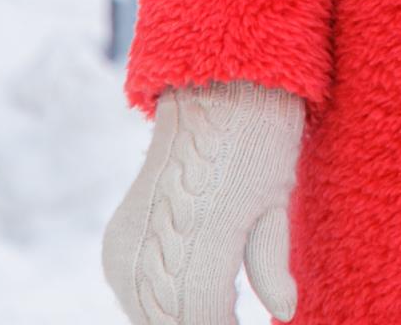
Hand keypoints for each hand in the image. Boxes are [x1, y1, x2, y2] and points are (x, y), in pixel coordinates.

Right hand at [102, 82, 302, 324]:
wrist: (209, 98)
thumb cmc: (256, 145)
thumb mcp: (274, 203)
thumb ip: (271, 265)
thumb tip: (286, 312)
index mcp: (195, 247)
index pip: (207, 320)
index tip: (245, 322)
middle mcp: (148, 254)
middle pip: (174, 322)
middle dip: (204, 320)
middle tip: (235, 315)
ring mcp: (124, 251)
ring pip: (150, 316)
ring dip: (180, 316)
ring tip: (223, 307)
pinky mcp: (114, 245)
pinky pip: (134, 296)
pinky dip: (161, 305)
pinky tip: (193, 299)